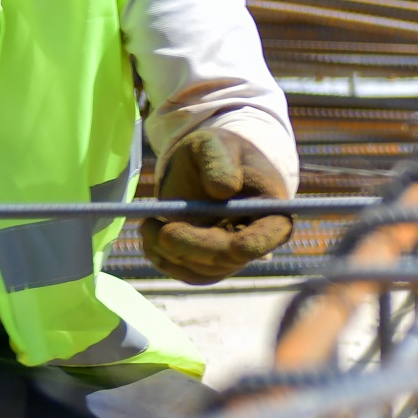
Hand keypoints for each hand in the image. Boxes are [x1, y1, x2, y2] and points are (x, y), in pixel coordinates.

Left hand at [139, 131, 292, 284]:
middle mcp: (256, 238)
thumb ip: (219, 160)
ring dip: (171, 254)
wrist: (201, 165)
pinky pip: (189, 273)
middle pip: (229, 258)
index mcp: (271, 209)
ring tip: (147, 225)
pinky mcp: (209, 263)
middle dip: (191, 245)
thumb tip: (222, 189)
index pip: (270, 236)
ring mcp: (231, 255)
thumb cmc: (215, 151)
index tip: (226, 238)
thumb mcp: (214, 144)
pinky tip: (149, 241)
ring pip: (205, 271)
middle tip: (156, 227)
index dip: (251, 243)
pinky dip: (165, 261)